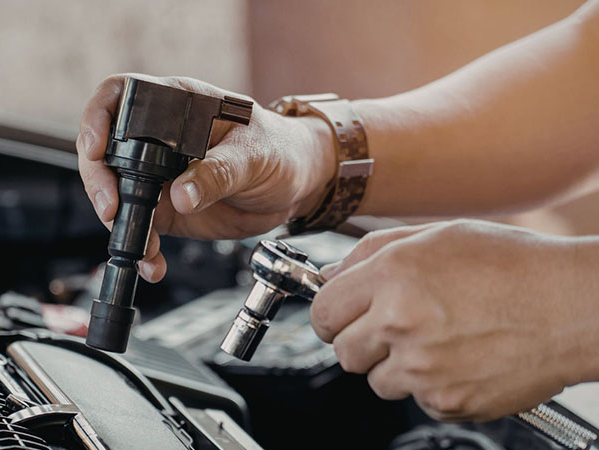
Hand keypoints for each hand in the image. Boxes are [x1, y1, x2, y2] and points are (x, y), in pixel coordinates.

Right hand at [77, 74, 333, 281]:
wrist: (296, 185)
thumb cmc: (280, 150)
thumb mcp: (255, 155)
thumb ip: (219, 172)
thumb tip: (182, 194)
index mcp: (176, 106)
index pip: (119, 97)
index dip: (96, 119)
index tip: (96, 148)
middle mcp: (158, 138)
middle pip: (104, 150)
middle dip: (99, 182)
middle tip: (112, 209)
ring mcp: (159, 176)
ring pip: (116, 194)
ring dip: (119, 223)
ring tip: (143, 246)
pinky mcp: (167, 209)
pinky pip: (141, 228)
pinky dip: (143, 249)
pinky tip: (154, 262)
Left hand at [310, 219, 598, 421]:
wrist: (574, 307)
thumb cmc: (512, 265)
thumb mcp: (437, 237)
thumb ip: (372, 253)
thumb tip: (329, 275)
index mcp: (392, 275)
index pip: (323, 310)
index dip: (329, 314)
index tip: (339, 317)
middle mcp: (400, 322)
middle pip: (342, 351)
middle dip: (360, 340)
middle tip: (392, 328)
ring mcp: (422, 368)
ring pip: (376, 380)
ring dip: (395, 366)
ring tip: (437, 340)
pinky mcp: (446, 401)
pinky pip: (416, 399)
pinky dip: (431, 385)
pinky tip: (460, 358)